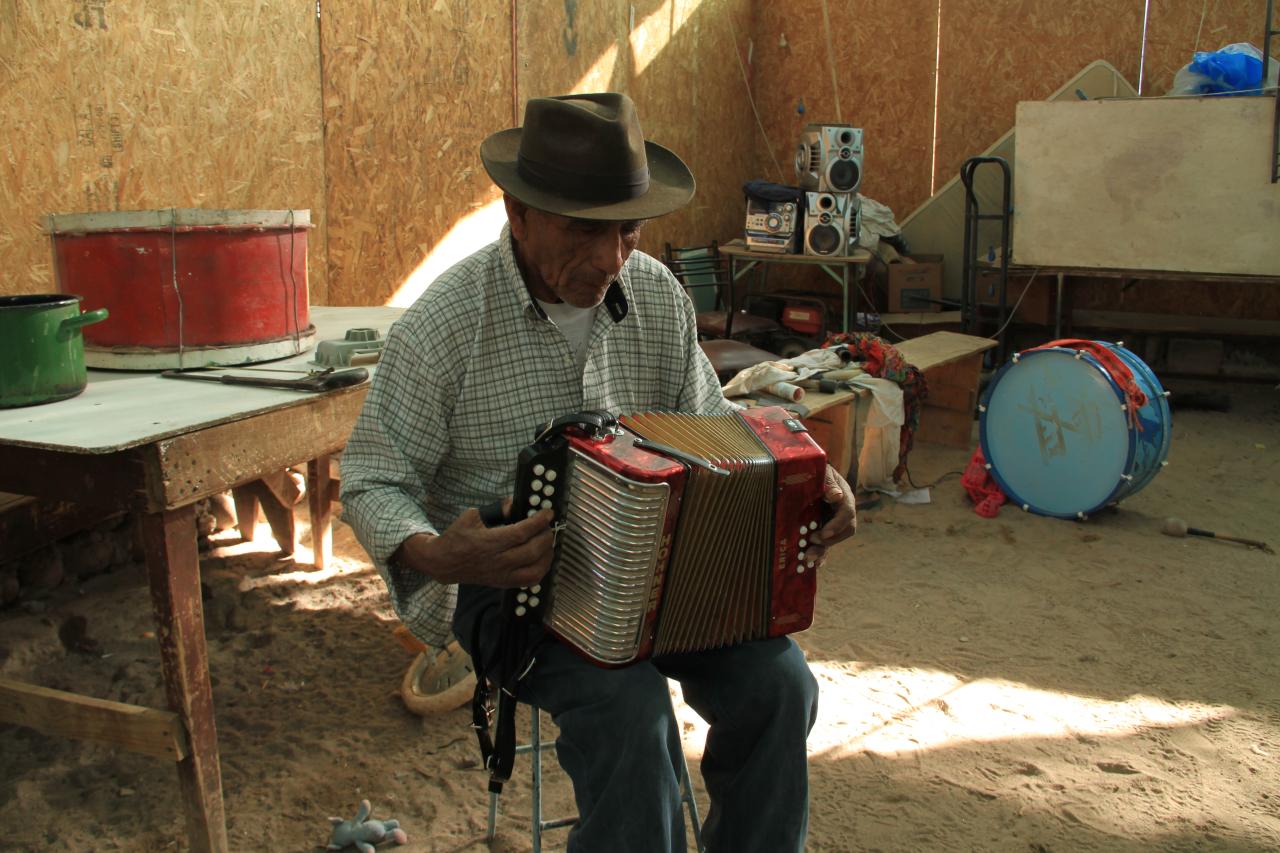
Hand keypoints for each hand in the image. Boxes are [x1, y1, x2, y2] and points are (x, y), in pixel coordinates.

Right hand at [394, 501, 554, 587]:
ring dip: (547, 554)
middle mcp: (498, 561)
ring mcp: (502, 575)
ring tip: (547, 541)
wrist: (444, 563)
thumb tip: (514, 505)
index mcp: (489, 543)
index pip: (521, 533)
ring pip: (535, 569)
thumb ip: (495, 510)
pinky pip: (530, 581)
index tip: (548, 513)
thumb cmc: (458, 537)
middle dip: (546, 536)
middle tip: (548, 526)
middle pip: (532, 551)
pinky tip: (543, 558)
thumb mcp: (472, 516)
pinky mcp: (504, 584)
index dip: (538, 522)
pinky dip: (542, 569)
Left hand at [804, 465, 855, 567]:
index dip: (837, 525)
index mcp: (844, 498)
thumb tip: (836, 496)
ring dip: (822, 550)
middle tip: (812, 540)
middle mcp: (841, 512)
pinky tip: (814, 564)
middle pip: (845, 531)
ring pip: (834, 540)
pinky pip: (826, 544)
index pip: (847, 514)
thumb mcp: (822, 472)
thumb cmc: (816, 470)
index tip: (824, 533)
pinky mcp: (824, 529)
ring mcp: (833, 522)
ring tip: (808, 558)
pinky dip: (821, 554)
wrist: (808, 472)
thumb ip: (828, 483)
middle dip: (830, 540)